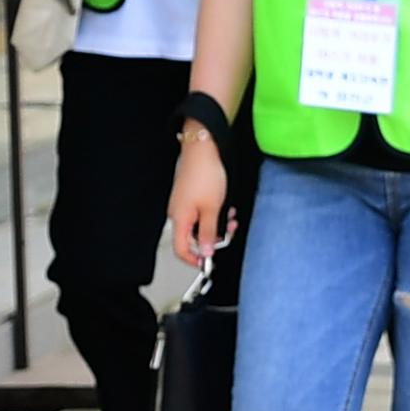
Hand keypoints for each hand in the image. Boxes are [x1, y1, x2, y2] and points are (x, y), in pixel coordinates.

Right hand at [170, 133, 234, 267]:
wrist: (204, 148)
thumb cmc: (205, 173)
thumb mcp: (212, 208)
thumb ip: (209, 233)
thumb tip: (206, 251)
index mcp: (180, 218)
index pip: (181, 249)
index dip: (194, 259)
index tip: (208, 262)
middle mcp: (179, 212)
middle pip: (194, 237)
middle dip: (214, 238)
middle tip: (228, 233)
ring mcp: (185, 203)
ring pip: (202, 224)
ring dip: (218, 224)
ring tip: (230, 217)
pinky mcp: (192, 195)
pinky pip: (203, 212)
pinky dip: (215, 213)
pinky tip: (225, 206)